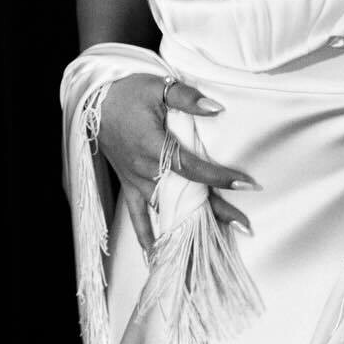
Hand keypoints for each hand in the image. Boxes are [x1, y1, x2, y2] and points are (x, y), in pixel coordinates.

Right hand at [96, 73, 257, 252]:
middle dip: (217, 212)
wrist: (96, 98)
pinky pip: (136, 216)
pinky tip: (157, 257)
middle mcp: (146, 169)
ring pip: (168, 210)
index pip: (193, 168)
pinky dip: (146, 237)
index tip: (247, 185)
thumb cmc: (130, 90)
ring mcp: (136, 180)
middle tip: (246, 226)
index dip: (220, 178)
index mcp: (154, 146)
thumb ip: (187, 98)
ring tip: (217, 243)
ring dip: (192, 225)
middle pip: (187, 196)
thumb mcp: (159, 87)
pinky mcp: (129, 184)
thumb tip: (216, 108)